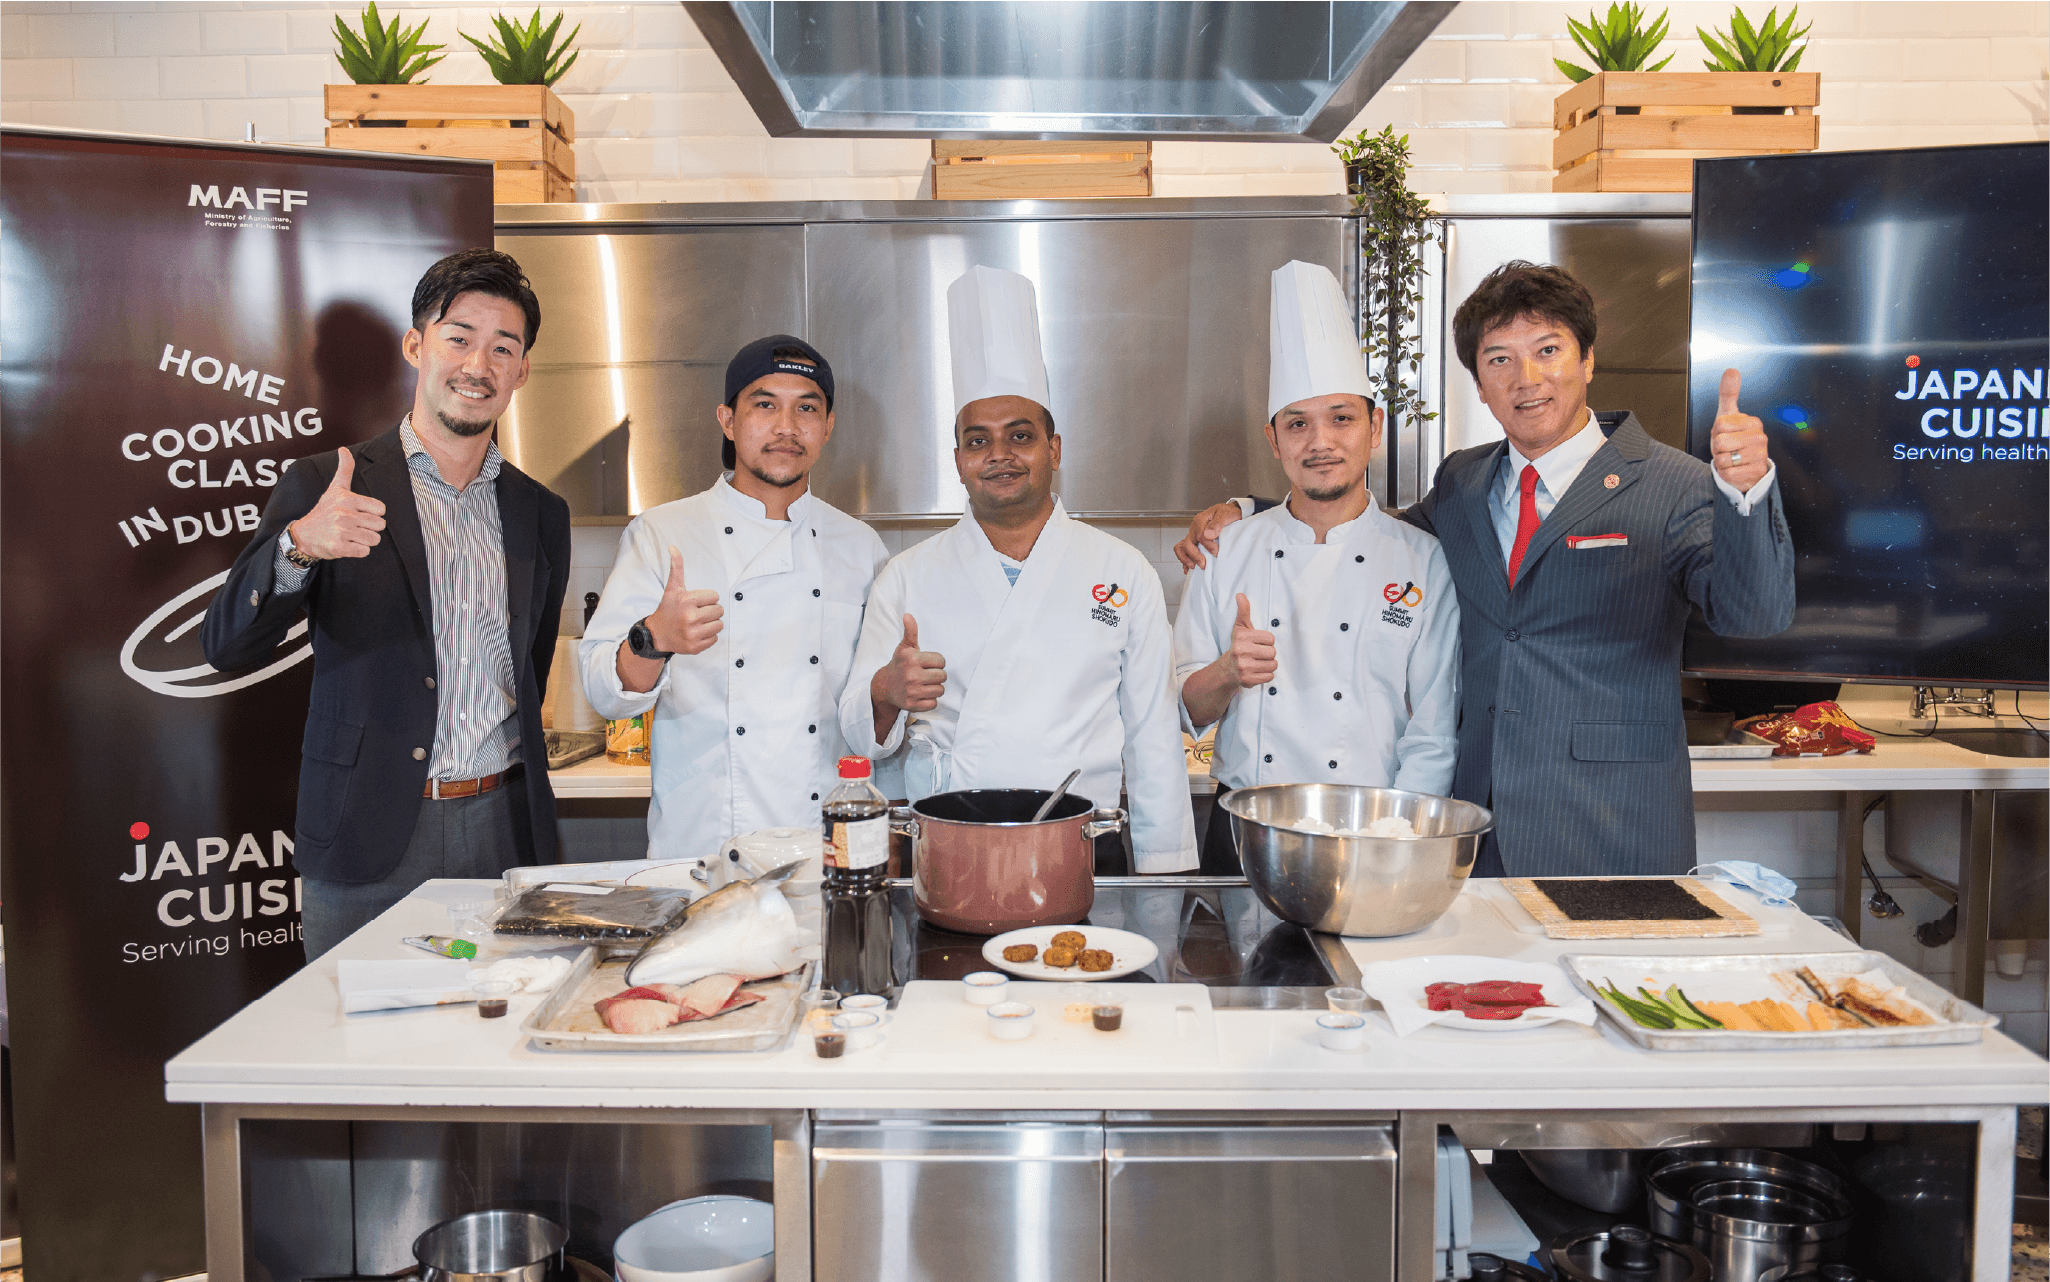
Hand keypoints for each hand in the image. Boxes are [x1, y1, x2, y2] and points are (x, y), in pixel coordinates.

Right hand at [287, 448, 384, 559]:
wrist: (303, 535)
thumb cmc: (324, 511)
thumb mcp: (335, 489)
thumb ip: (345, 469)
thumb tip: (344, 449)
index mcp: (347, 499)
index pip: (381, 509)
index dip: (373, 513)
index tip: (360, 513)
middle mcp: (344, 514)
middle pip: (380, 525)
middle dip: (370, 528)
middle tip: (354, 526)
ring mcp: (341, 531)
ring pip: (375, 539)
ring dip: (365, 540)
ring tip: (351, 535)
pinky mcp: (339, 547)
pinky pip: (365, 551)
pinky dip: (358, 551)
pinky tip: (347, 544)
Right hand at [645, 547, 723, 655]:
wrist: (657, 634)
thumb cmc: (668, 609)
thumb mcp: (672, 588)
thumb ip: (677, 567)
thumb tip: (673, 547)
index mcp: (687, 600)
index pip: (715, 597)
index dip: (706, 599)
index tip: (694, 603)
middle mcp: (690, 617)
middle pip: (719, 611)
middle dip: (710, 611)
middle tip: (696, 613)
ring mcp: (693, 633)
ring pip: (719, 625)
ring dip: (711, 624)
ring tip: (697, 623)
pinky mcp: (695, 647)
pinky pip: (714, 638)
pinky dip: (707, 636)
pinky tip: (696, 633)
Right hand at [872, 613, 946, 712]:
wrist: (884, 686)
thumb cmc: (900, 665)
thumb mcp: (905, 647)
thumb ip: (910, 631)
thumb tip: (908, 615)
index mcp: (912, 659)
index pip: (941, 661)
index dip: (937, 662)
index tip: (927, 664)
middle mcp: (912, 675)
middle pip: (943, 676)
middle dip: (937, 676)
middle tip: (926, 675)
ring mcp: (912, 691)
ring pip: (940, 690)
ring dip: (935, 688)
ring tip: (924, 685)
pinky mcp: (912, 705)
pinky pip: (934, 703)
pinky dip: (930, 701)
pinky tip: (921, 695)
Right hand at [1173, 501, 1244, 571]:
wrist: (1232, 513)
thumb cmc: (1229, 513)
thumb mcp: (1226, 515)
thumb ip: (1217, 524)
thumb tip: (1207, 535)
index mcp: (1200, 520)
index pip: (1200, 536)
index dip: (1208, 546)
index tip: (1216, 552)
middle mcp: (1194, 528)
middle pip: (1188, 544)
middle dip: (1195, 556)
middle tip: (1204, 565)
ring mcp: (1193, 535)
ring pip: (1182, 547)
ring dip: (1186, 558)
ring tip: (1194, 567)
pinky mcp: (1195, 541)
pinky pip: (1183, 550)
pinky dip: (1184, 559)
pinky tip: (1188, 568)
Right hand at [1219, 593, 1275, 687]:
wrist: (1228, 668)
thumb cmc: (1238, 645)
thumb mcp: (1240, 627)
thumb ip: (1243, 611)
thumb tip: (1240, 595)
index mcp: (1241, 637)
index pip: (1270, 639)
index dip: (1267, 641)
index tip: (1258, 643)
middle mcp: (1240, 652)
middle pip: (1272, 652)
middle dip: (1268, 653)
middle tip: (1259, 654)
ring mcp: (1243, 667)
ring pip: (1273, 665)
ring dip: (1269, 664)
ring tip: (1259, 663)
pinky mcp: (1247, 680)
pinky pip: (1269, 676)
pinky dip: (1266, 675)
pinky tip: (1258, 671)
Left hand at [1709, 368, 1769, 492]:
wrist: (1744, 468)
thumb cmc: (1734, 442)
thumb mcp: (1728, 417)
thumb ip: (1729, 394)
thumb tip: (1732, 370)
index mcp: (1753, 423)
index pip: (1719, 425)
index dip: (1717, 433)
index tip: (1726, 435)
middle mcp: (1760, 438)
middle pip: (1720, 442)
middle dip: (1717, 449)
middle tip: (1727, 450)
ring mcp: (1760, 456)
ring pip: (1722, 459)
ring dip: (1721, 462)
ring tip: (1732, 460)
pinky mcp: (1755, 473)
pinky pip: (1727, 473)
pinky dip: (1726, 474)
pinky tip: (1735, 471)